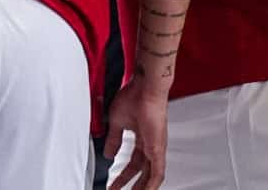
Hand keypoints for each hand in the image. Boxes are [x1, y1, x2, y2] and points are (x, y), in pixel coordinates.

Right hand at [104, 75, 168, 189]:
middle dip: (132, 184)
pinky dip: (152, 184)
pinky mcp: (158, 148)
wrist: (143, 88)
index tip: (112, 183)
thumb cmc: (133, 96)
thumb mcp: (117, 122)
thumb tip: (109, 153)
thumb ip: (114, 139)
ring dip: (142, 188)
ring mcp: (156, 146)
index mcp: (141, 137)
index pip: (132, 162)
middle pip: (142, 171)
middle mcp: (150, 143)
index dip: (122, 174)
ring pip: (152, 175)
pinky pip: (158, 172)